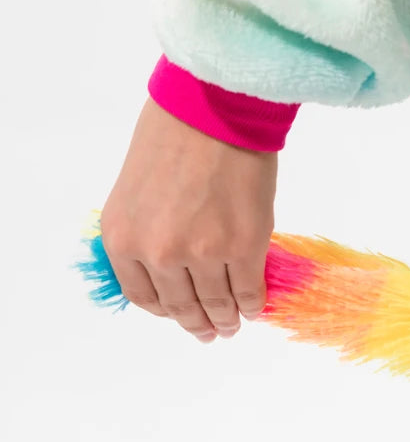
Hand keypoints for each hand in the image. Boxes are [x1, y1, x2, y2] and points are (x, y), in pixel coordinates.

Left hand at [100, 97, 277, 342]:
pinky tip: (255, 307)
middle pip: (182, 306)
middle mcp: (157, 254)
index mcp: (123, 239)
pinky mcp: (243, 248)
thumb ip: (147, 232)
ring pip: (217, 303)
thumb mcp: (136, 191)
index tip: (182, 317)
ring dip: (227, 319)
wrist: (214, 110)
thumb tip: (174, 267)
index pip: (144, 296)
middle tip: (212, 332)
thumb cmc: (174, 136)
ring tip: (234, 324)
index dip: (168, 312)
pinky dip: (253, 304)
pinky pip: (249, 290)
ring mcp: (202, 255)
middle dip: (199, 323)